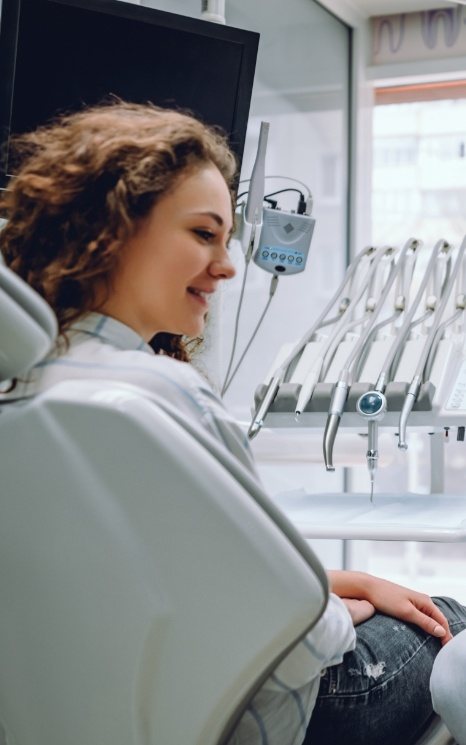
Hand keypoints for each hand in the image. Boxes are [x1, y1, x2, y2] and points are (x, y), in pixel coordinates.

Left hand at [328, 570, 452, 645]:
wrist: (367, 588)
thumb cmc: (385, 598)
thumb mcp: (406, 612)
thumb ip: (424, 622)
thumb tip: (441, 631)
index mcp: (425, 601)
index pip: (442, 620)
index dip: (446, 635)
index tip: (447, 650)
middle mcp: (422, 601)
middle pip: (437, 620)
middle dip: (442, 634)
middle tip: (443, 651)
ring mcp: (414, 603)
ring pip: (429, 619)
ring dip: (433, 631)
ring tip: (436, 646)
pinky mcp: (406, 605)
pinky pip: (420, 618)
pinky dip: (425, 627)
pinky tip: (422, 635)